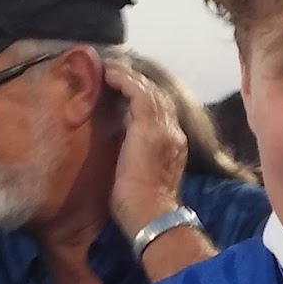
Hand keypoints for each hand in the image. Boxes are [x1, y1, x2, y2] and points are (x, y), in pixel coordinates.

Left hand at [104, 61, 188, 242]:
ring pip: (149, 90)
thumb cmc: (141, 208)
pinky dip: (124, 80)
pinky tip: (110, 74)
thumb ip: (139, 158)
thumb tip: (123, 152)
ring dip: (128, 76)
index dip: (143, 97)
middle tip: (115, 70)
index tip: (124, 89)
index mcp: (173, 146)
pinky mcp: (150, 127)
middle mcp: (173, 133)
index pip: (161, 112)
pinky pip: (138, 92)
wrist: (151, 216)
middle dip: (137, 81)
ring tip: (109, 67)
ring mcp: (164, 129)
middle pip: (157, 96)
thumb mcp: (142, 177)